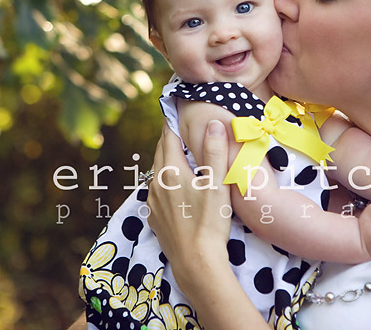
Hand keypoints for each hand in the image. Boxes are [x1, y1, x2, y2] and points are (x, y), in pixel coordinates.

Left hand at [146, 120, 232, 288]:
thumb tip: (213, 123)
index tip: (173, 107)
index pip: (169, 138)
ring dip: (167, 160)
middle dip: (169, 138)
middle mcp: (157, 184)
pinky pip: (158, 191)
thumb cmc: (209, 222)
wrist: (196, 262)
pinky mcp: (155, 218)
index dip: (171, 121)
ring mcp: (153, 203)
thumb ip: (215, 152)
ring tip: (178, 154)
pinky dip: (166, 181)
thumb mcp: (216, 184)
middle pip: (160, 153)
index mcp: (171, 172)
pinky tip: (174, 186)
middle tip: (175, 126)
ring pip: (158, 173)